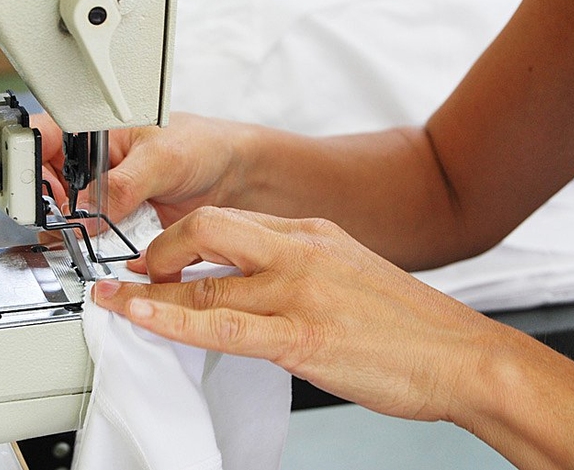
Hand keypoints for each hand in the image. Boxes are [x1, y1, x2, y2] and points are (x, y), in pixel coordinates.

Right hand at [36, 112, 248, 227]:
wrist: (234, 177)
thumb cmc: (201, 146)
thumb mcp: (160, 159)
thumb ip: (121, 185)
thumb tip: (84, 211)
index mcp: (90, 130)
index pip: (38, 142)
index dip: (29, 167)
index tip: (39, 193)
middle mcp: (89, 164)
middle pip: (44, 187)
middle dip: (51, 208)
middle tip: (68, 221)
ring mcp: (101, 195)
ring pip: (66, 218)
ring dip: (73, 232)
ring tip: (90, 234)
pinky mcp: (115, 222)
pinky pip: (93, 239)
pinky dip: (95, 246)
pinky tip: (106, 245)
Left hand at [92, 206, 501, 422]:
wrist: (462, 354)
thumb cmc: (406, 322)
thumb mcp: (347, 272)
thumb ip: (296, 268)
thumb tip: (247, 280)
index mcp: (310, 232)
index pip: (228, 219)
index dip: (180, 237)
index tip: (157, 256)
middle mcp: (300, 250)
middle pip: (207, 228)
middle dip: (159, 250)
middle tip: (134, 274)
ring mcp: (300, 292)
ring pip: (205, 284)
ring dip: (149, 292)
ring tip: (112, 299)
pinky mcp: (303, 337)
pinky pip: (223, 327)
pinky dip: (173, 322)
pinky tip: (142, 317)